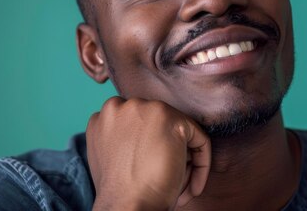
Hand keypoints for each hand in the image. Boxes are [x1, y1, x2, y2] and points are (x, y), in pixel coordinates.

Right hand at [86, 97, 210, 209]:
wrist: (125, 207)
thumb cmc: (121, 192)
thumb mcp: (113, 156)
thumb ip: (124, 137)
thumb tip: (150, 138)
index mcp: (105, 116)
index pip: (140, 125)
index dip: (150, 150)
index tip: (154, 171)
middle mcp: (121, 105)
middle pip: (159, 127)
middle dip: (167, 151)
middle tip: (167, 179)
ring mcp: (146, 109)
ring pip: (179, 132)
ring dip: (182, 160)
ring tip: (177, 184)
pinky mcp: (171, 120)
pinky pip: (199, 140)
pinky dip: (201, 164)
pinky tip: (192, 187)